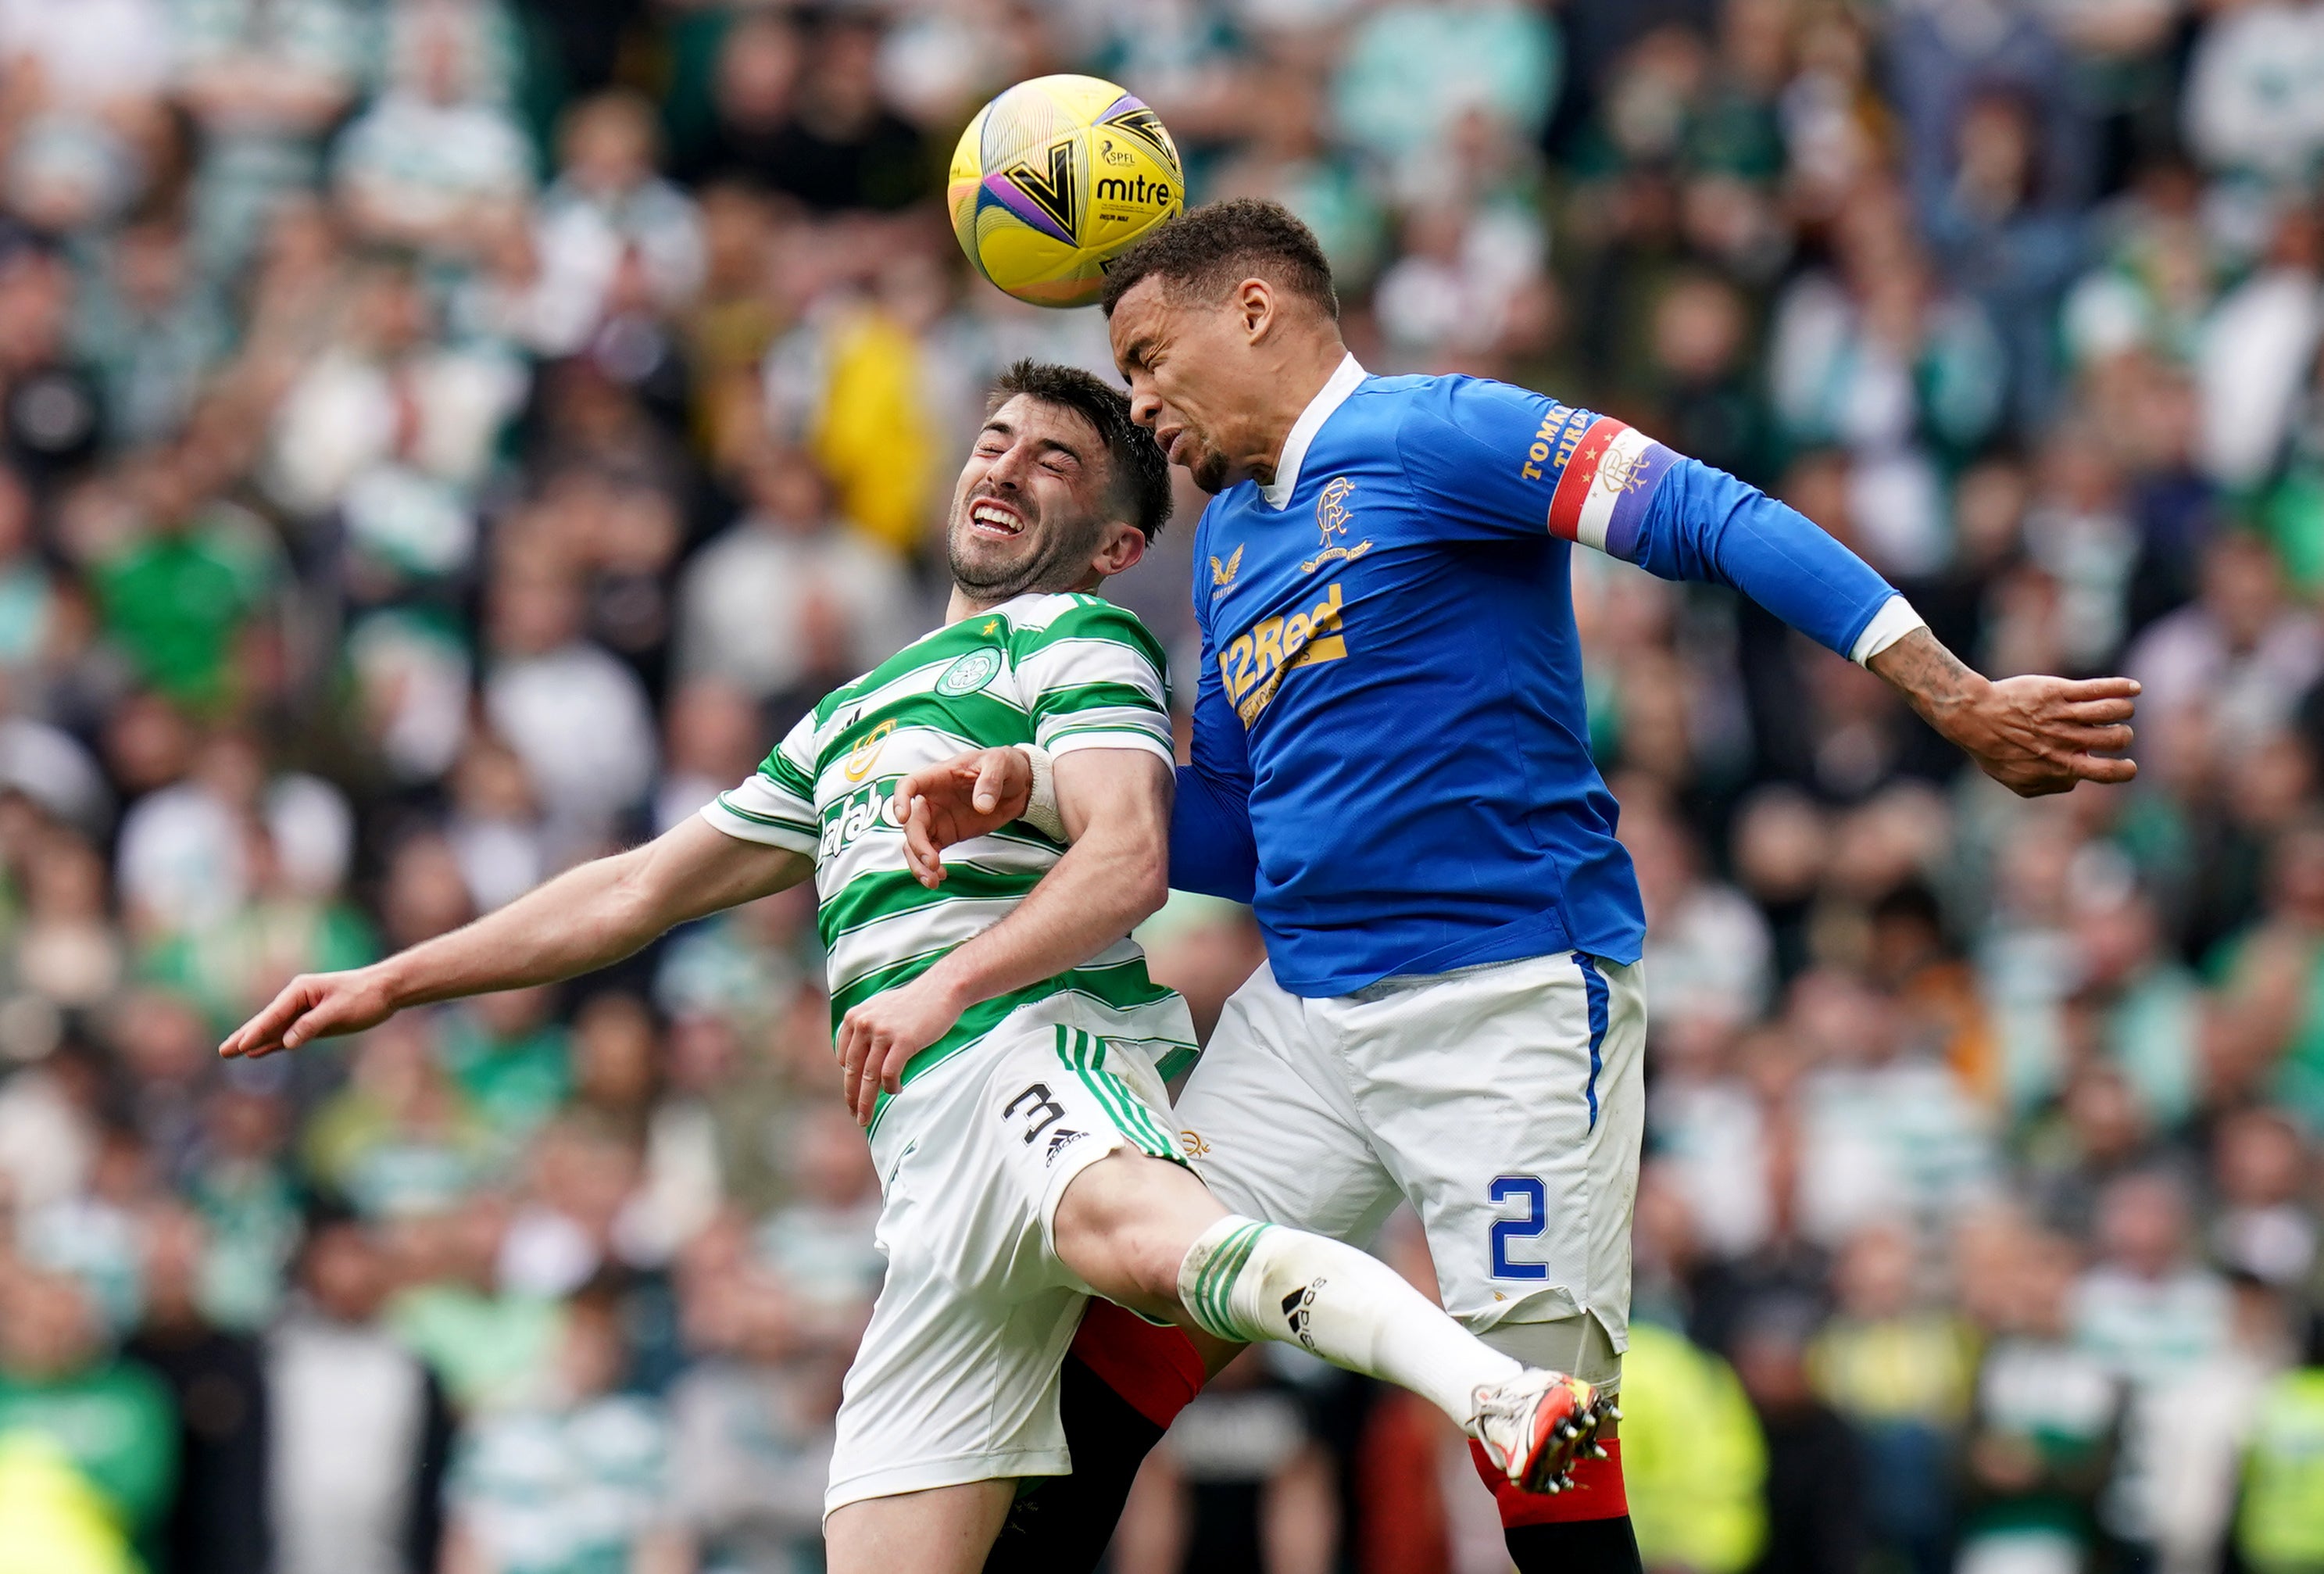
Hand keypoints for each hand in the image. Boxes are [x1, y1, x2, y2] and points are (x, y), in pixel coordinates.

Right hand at [220, 967, 398, 1057]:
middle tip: (223, 1052)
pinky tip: (258, 1052)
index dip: (257, 1032)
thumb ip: (311, 1025)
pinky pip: (288, 1034)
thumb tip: (287, 1041)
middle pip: (266, 1021)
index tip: (241, 1047)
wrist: (386, 990)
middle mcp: (298, 999)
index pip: (274, 1015)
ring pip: (274, 1029)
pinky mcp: (312, 1022)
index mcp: (301, 990)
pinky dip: (273, 1043)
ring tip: (232, 1052)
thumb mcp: (339, 1011)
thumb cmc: (365, 996)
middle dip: (245, 1036)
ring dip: (254, 1041)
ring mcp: (303, 1011)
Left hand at [836, 971, 967, 1124]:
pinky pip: (890, 1074)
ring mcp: (882, 1032)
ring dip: (867, 1101)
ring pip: (868, 1077)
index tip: (855, 1093)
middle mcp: (863, 1024)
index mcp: (854, 1017)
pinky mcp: (902, 1041)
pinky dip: (891, 1087)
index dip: (849, 1078)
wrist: (941, 990)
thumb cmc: (913, 1003)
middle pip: (852, 1070)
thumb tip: (853, 1059)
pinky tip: (897, 1090)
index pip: (843, 1057)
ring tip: (867, 1117)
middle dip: (852, 1097)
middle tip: (855, 1115)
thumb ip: (864, 1028)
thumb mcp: (879, 1009)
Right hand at [889, 747, 1032, 888]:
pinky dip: (930, 867)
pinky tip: (941, 877)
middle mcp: (932, 799)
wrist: (1018, 785)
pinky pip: (930, 853)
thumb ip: (989, 781)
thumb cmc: (1003, 766)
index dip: (900, 800)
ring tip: (933, 880)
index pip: (908, 785)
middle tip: (932, 862)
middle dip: (917, 844)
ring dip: (918, 863)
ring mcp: (937, 819)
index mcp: (938, 777)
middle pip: (911, 823)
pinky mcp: (947, 835)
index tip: (902, 818)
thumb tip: (981, 807)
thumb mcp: (1000, 763)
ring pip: (915, 842)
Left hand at [1936, 672, 2138, 795]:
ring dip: (2123, 711)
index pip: (2108, 773)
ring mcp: (2063, 714)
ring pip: (2112, 711)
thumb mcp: (2018, 781)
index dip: (2126, 770)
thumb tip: (2076, 781)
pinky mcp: (2057, 691)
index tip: (2127, 765)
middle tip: (2114, 734)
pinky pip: (2096, 688)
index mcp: (2061, 766)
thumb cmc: (1994, 750)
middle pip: (2116, 739)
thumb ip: (2050, 786)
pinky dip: (2121, 687)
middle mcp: (2066, 741)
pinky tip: (2134, 688)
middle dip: (2123, 737)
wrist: (1973, 717)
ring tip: (2121, 710)